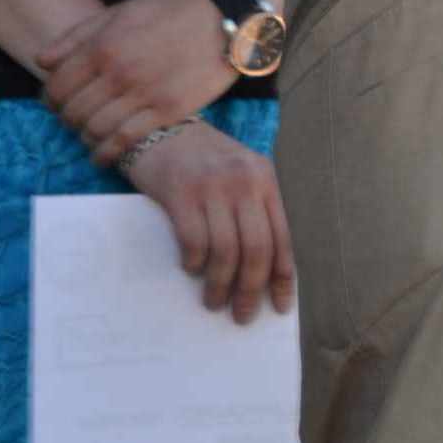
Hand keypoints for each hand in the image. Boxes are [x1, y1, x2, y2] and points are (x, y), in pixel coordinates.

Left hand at [39, 0, 235, 166]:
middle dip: (67, 120)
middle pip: (73, 113)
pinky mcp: (167, 111)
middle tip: (74, 120)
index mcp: (101, 46)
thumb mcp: (117, 13)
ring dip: (85, 138)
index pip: (56, 88)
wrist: (221, 16)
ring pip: (95, 131)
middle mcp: (117, 72)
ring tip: (89, 136)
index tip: (56, 104)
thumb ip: (76, 36)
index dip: (50, 101)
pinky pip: (126, 141)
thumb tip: (41, 62)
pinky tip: (103, 155)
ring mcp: (143, 94)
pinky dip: (107, 153)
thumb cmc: (167, 12)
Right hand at [125, 120, 296, 323]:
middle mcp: (244, 181)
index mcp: (264, 178)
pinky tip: (191, 269)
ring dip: (220, 285)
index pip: (282, 236)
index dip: (282, 277)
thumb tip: (260, 271)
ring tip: (213, 302)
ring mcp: (212, 185)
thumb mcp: (238, 174)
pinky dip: (194, 262)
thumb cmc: (201, 159)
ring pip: (226, 251)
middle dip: (251, 290)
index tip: (280, 306)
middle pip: (256, 249)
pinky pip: (194, 240)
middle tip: (242, 315)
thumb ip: (252, 209)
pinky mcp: (181, 192)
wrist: (160, 126)